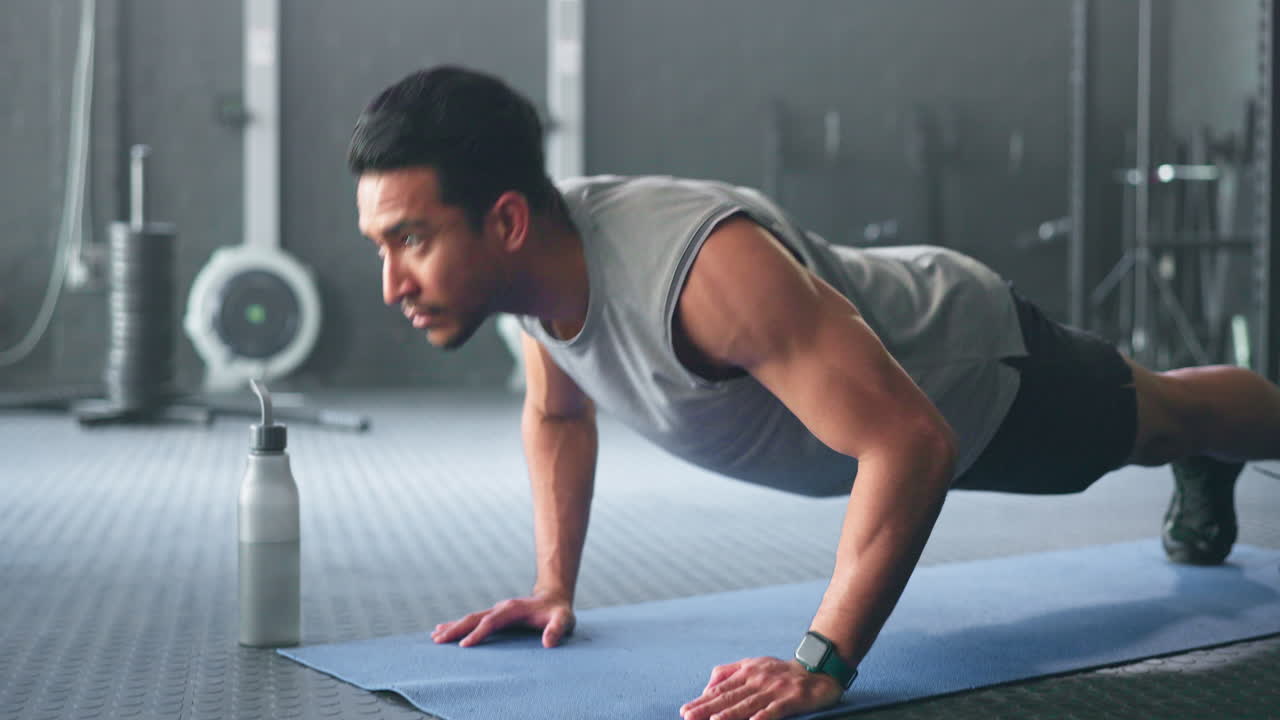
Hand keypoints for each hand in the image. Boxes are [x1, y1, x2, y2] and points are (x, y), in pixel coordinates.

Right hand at [431, 590, 575, 647]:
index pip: (492, 622)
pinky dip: (459, 625)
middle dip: (456, 629)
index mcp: (513, 609)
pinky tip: (446, 630)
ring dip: (453, 626)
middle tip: (438, 639)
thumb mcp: (564, 620)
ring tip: (435, 635)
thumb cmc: (558, 612)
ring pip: (471, 618)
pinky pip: (474, 620)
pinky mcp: (495, 615)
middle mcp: (501, 608)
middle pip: (475, 618)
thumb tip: (548, 643)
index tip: (464, 645)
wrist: (554, 598)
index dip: (479, 633)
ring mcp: (497, 610)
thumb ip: (557, 629)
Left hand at [679, 657, 843, 719]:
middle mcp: (758, 679)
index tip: (685, 711)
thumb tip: (707, 687)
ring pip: (749, 703)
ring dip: (730, 714)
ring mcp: (774, 688)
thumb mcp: (752, 665)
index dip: (702, 701)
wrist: (817, 668)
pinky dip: (764, 716)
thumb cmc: (780, 671)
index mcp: (746, 672)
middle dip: (708, 708)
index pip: (720, 689)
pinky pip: (775, 709)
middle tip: (689, 717)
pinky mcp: (792, 697)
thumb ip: (729, 673)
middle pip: (730, 697)